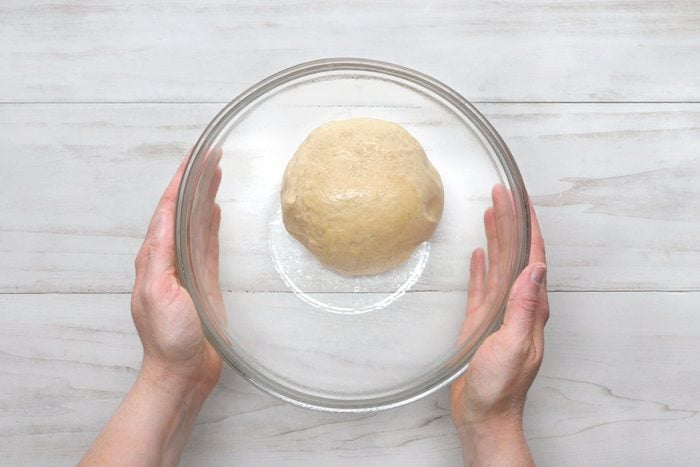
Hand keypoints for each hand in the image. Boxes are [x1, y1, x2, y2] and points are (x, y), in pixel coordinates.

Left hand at [81, 152, 224, 466]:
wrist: (183, 371)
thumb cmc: (168, 338)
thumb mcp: (157, 293)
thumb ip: (160, 255)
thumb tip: (167, 217)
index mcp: (153, 257)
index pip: (166, 209)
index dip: (179, 182)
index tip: (193, 157)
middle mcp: (168, 257)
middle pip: (182, 210)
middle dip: (194, 181)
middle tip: (210, 156)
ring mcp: (187, 267)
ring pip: (196, 223)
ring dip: (204, 197)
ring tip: (216, 172)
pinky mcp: (203, 279)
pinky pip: (207, 243)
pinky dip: (210, 223)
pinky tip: (215, 209)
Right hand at [451, 185, 547, 464]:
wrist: (485, 413)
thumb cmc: (501, 386)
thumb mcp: (514, 344)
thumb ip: (524, 305)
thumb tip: (537, 267)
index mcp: (530, 307)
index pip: (534, 256)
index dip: (529, 225)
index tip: (522, 198)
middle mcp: (518, 304)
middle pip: (516, 253)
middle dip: (511, 221)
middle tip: (501, 192)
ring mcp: (499, 311)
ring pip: (499, 264)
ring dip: (496, 237)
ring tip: (490, 211)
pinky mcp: (482, 321)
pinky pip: (483, 285)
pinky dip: (481, 266)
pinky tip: (478, 253)